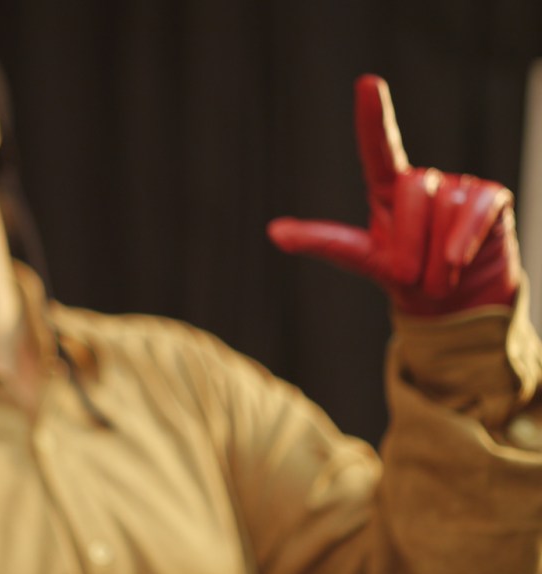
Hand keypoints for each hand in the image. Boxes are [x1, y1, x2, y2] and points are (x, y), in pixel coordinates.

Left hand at [267, 74, 519, 315]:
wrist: (455, 301)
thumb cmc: (405, 274)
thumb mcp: (361, 259)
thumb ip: (324, 242)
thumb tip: (274, 231)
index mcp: (386, 188)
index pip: (379, 147)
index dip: (373, 118)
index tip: (367, 82)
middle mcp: (422, 180)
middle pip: (413, 190)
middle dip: (410, 242)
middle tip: (412, 277)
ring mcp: (458, 185)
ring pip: (446, 207)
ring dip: (438, 256)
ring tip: (438, 276)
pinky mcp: (490, 197)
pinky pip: (476, 209)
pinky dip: (465, 239)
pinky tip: (458, 261)